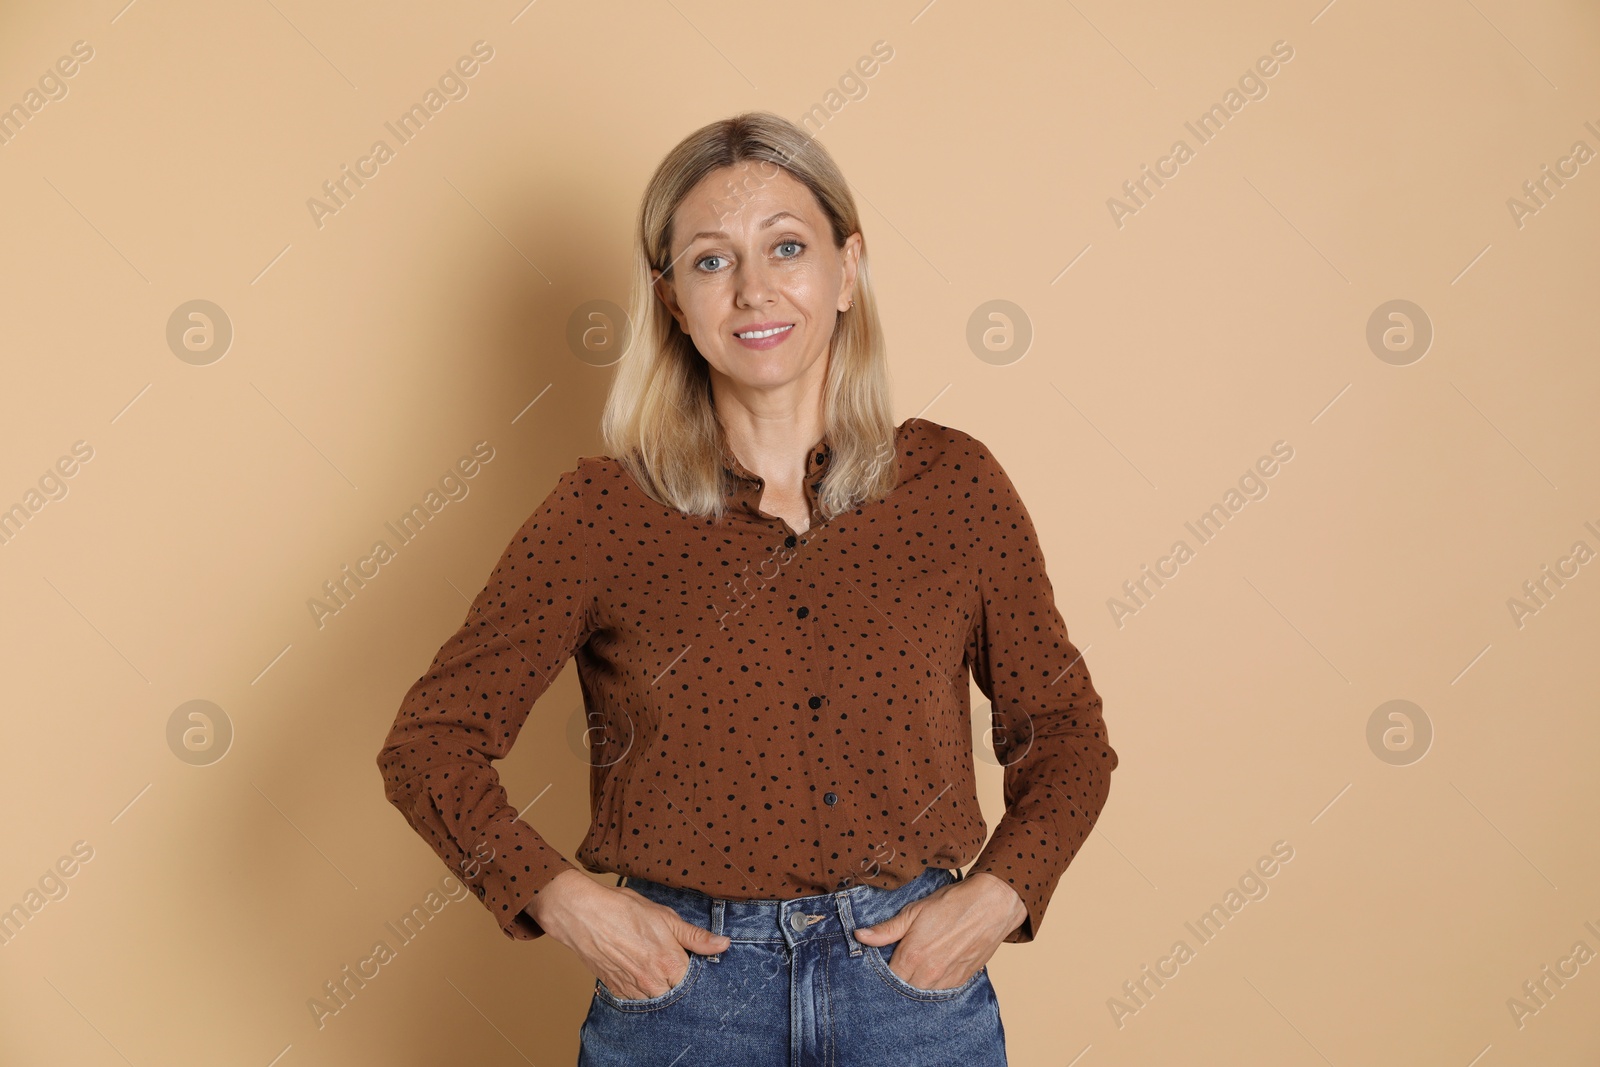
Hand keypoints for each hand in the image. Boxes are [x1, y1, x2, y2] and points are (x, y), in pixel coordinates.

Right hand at [526, 869, 730, 999]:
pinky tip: (639, 972)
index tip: (693, 960)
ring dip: (660, 988)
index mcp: (670, 963)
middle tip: (671, 962)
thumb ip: (696, 936)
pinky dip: (641, 990)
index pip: (695, 981)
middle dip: (679, 982)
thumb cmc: (624, 910)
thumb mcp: (666, 917)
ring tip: (654, 965)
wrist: (583, 915)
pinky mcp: (617, 991)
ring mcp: (633, 989)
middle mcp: (653, 982)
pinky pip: (637, 1000)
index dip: (696, 971)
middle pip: (677, 994)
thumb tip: (724, 945)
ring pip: (657, 1000)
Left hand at [851, 871, 1026, 989]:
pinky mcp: (962, 981)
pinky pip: (941, 993)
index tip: (878, 965)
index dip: (880, 973)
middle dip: (896, 982)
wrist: (991, 905)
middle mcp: (928, 974)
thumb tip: (860, 936)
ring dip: (914, 985)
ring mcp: (946, 980)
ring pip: (922, 994)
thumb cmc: (951, 904)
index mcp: (912, 957)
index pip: (886, 979)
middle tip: (896, 966)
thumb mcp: (914, 911)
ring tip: (913, 969)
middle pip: (902, 990)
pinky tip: (930, 972)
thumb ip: (886, 929)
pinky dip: (932, 985)